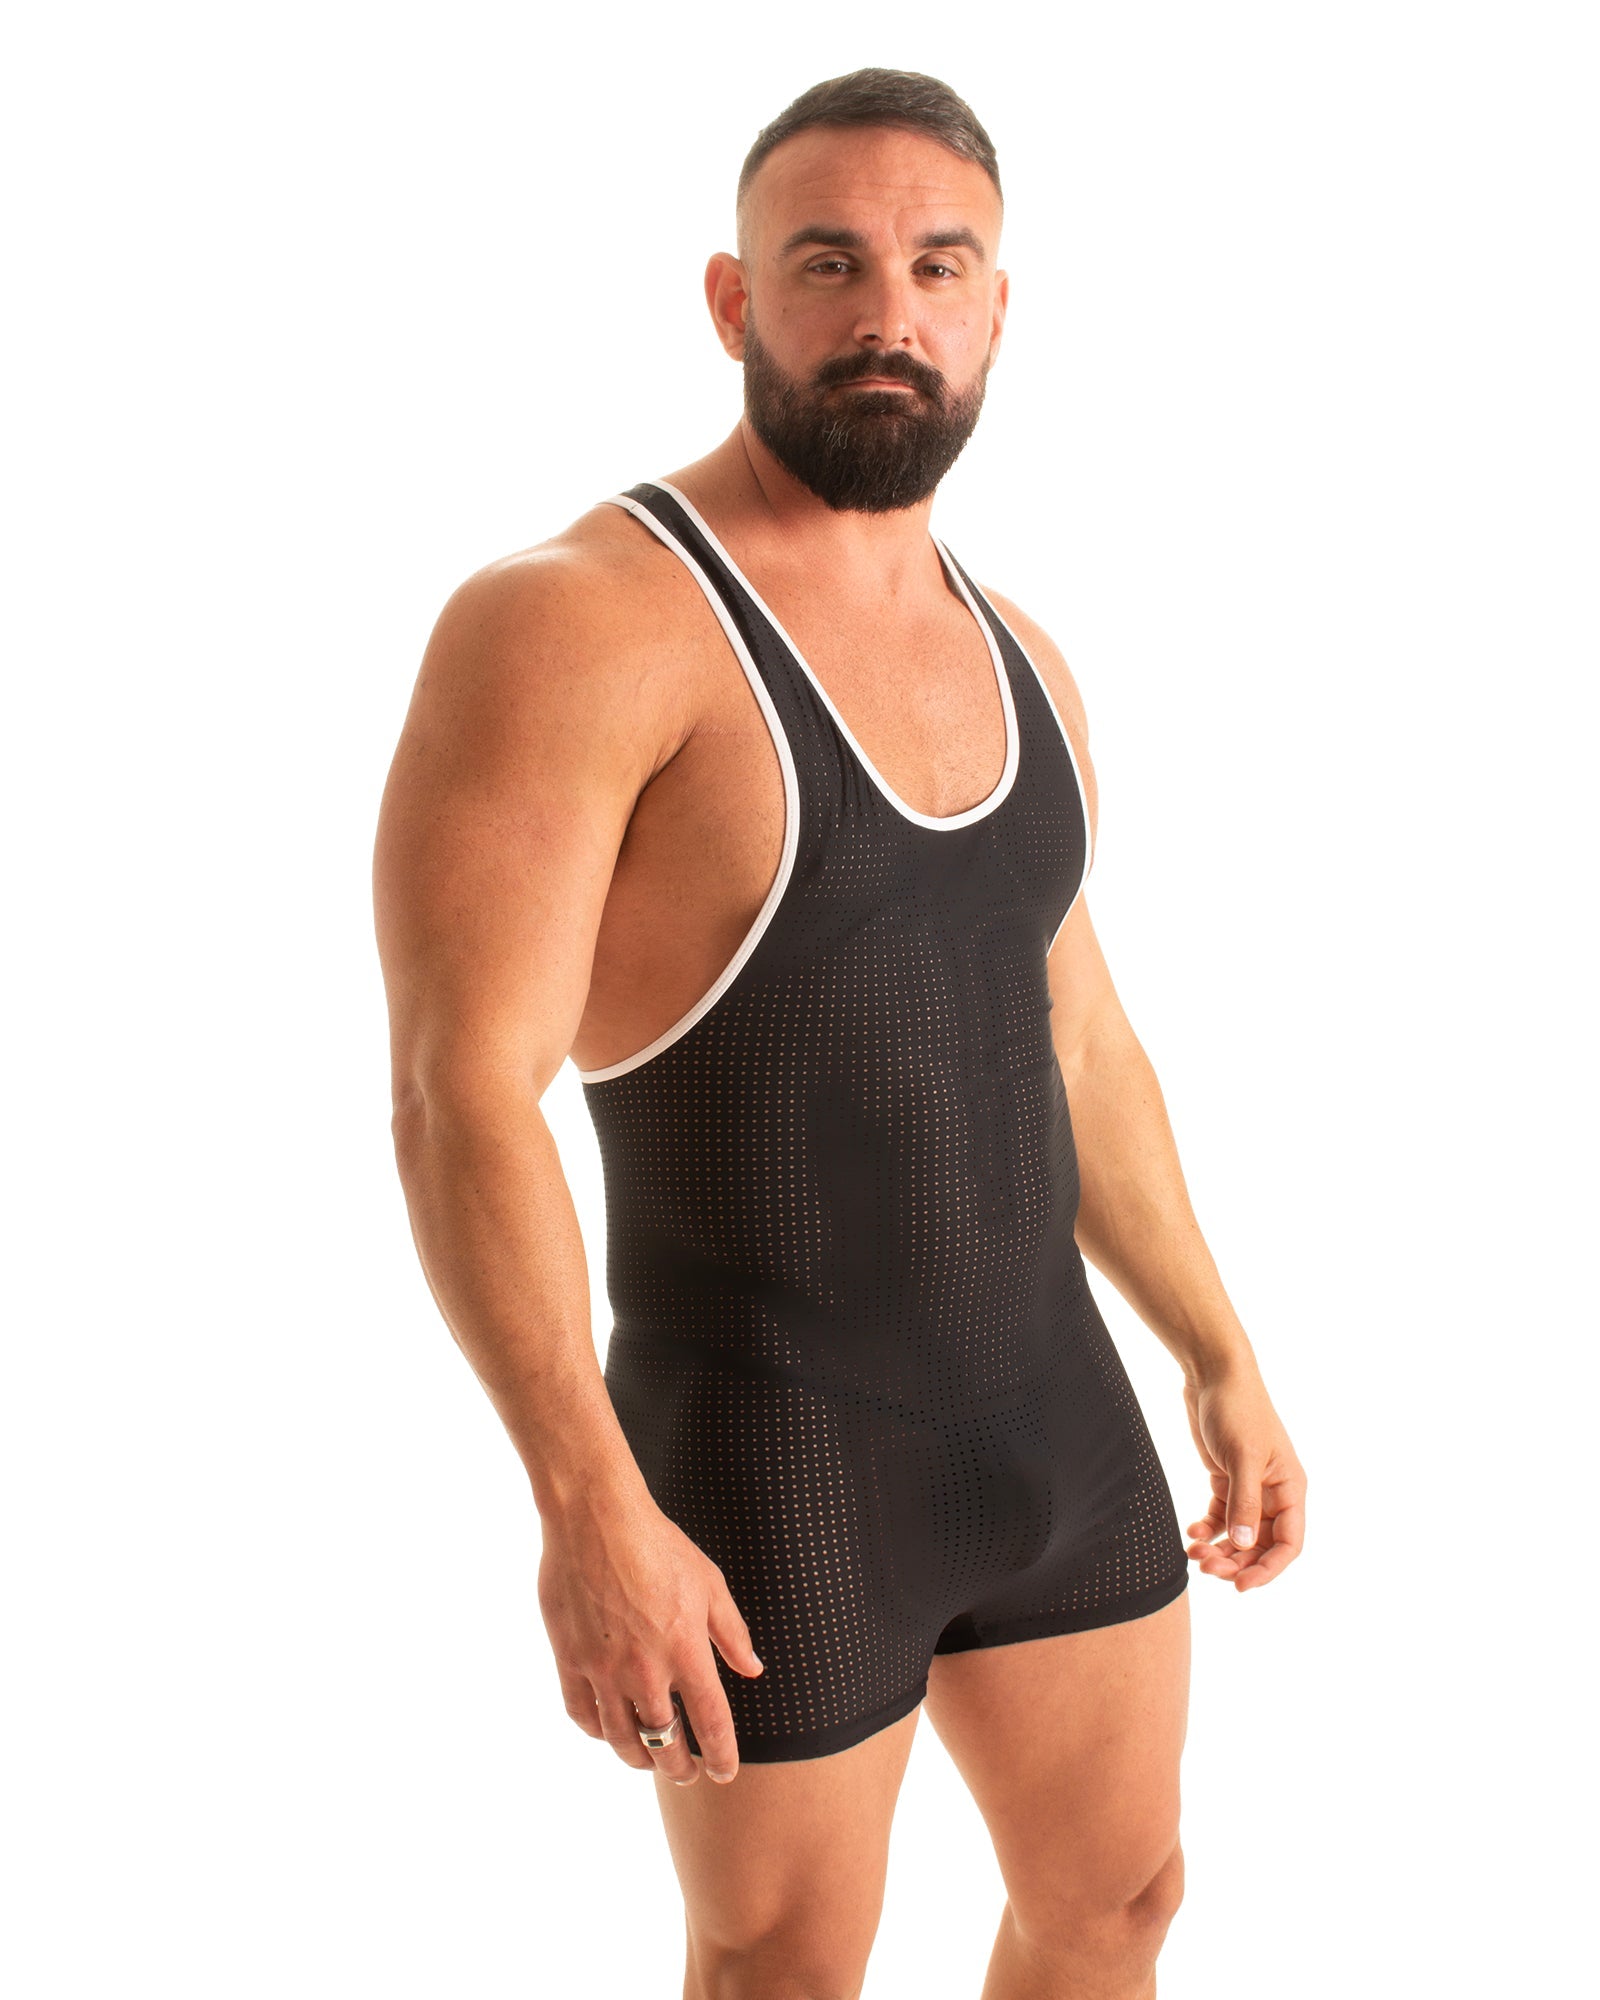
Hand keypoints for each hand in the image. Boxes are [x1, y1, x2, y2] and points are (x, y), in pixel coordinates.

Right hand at [536, 1479, 763, 1784]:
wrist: (595, 1518)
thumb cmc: (658, 1544)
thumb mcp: (709, 1583)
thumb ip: (731, 1632)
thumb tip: (752, 1669)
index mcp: (686, 1651)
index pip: (711, 1724)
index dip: (721, 1756)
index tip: (724, 1773)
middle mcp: (645, 1670)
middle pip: (665, 1740)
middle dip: (679, 1766)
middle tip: (687, 1774)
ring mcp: (603, 1668)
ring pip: (622, 1737)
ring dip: (639, 1757)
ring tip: (649, 1761)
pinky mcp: (570, 1659)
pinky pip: (582, 1713)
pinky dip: (597, 1730)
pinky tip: (607, 1732)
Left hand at [1180, 1360, 1305, 1590]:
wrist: (1213, 1374)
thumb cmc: (1237, 1409)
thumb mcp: (1243, 1456)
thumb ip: (1244, 1501)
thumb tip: (1244, 1543)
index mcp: (1289, 1488)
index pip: (1289, 1543)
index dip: (1269, 1569)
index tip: (1241, 1586)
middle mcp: (1273, 1492)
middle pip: (1261, 1544)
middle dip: (1237, 1562)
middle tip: (1208, 1569)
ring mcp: (1249, 1487)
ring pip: (1239, 1534)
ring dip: (1220, 1550)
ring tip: (1194, 1554)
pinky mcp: (1226, 1479)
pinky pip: (1220, 1517)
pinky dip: (1208, 1530)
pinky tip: (1192, 1533)